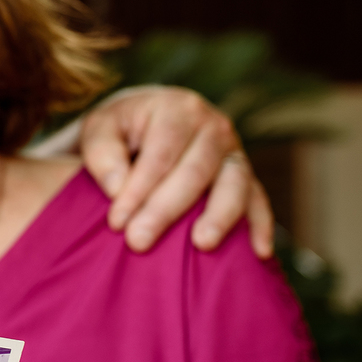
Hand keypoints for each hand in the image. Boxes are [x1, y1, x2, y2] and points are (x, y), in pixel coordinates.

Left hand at [79, 86, 273, 258]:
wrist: (149, 119)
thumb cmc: (120, 129)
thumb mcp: (100, 128)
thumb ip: (103, 153)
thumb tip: (118, 188)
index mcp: (176, 109)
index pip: (160, 154)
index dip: (138, 190)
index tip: (116, 223)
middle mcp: (213, 127)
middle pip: (194, 172)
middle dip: (165, 210)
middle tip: (138, 242)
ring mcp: (233, 151)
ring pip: (234, 184)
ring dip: (219, 216)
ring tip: (201, 244)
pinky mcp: (244, 175)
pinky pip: (258, 199)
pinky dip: (261, 224)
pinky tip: (259, 251)